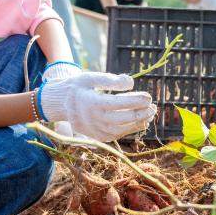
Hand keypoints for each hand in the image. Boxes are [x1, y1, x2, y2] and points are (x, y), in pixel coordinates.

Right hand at [39, 72, 155, 141]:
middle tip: (153, 106)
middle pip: (121, 119)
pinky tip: (141, 121)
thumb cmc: (79, 87)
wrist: (62, 104)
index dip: (135, 101)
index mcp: (91, 102)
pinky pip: (117, 135)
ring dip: (138, 122)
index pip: (117, 104)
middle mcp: (93, 119)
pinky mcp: (98, 136)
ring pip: (121, 130)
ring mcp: (95, 130)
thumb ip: (110, 79)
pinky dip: (131, 129)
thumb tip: (131, 83)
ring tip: (150, 113)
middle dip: (140, 113)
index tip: (148, 96)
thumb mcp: (90, 77)